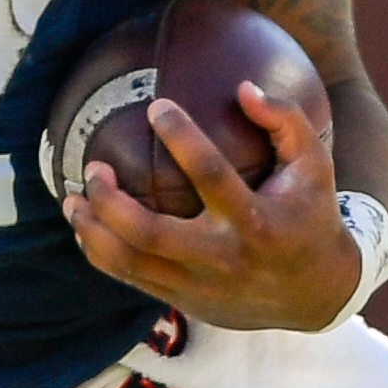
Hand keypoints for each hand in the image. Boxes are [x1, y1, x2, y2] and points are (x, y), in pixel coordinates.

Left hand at [63, 82, 357, 332]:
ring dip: (93, 231)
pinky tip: (85, 227)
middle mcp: (223, 257)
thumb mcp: (314, 167)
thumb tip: (244, 87)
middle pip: (152, 234)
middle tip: (93, 168)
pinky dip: (101, 254)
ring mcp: (200, 284)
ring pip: (131, 263)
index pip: (212, 176)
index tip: (157, 107)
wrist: (316, 294)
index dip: (183, 139)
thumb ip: (286, 121)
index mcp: (256, 221)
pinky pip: (131, 278)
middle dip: (112, 203)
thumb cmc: (310, 216)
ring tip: (70, 200)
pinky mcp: (184, 301)